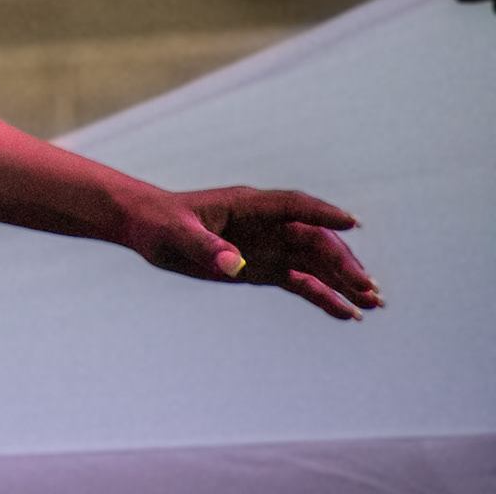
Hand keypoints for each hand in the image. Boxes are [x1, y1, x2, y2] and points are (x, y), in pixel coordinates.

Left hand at [123, 186, 381, 319]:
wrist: (145, 228)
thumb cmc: (158, 222)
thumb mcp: (177, 235)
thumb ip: (207, 248)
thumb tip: (234, 266)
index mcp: (248, 205)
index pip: (294, 206)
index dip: (322, 214)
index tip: (351, 223)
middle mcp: (265, 224)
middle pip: (314, 240)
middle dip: (343, 263)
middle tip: (368, 289)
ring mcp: (267, 246)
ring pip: (314, 262)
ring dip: (343, 281)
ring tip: (373, 303)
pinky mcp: (261, 267)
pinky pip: (300, 280)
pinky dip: (323, 295)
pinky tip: (347, 313)